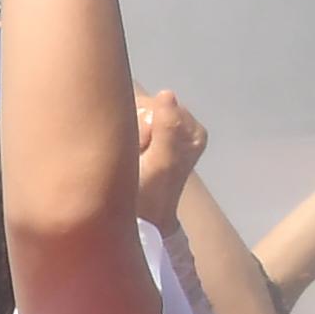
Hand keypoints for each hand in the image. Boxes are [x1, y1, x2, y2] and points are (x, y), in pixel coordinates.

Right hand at [136, 90, 206, 227]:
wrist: (140, 220)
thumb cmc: (150, 194)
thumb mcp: (161, 163)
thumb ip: (166, 129)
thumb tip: (167, 93)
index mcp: (193, 131)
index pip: (156, 106)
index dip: (143, 125)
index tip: (141, 151)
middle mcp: (181, 127)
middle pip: (143, 108)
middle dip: (133, 129)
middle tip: (134, 156)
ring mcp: (163, 133)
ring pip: (131, 115)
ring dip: (125, 135)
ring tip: (129, 159)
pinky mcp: (147, 138)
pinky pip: (126, 123)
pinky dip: (121, 137)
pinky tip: (125, 155)